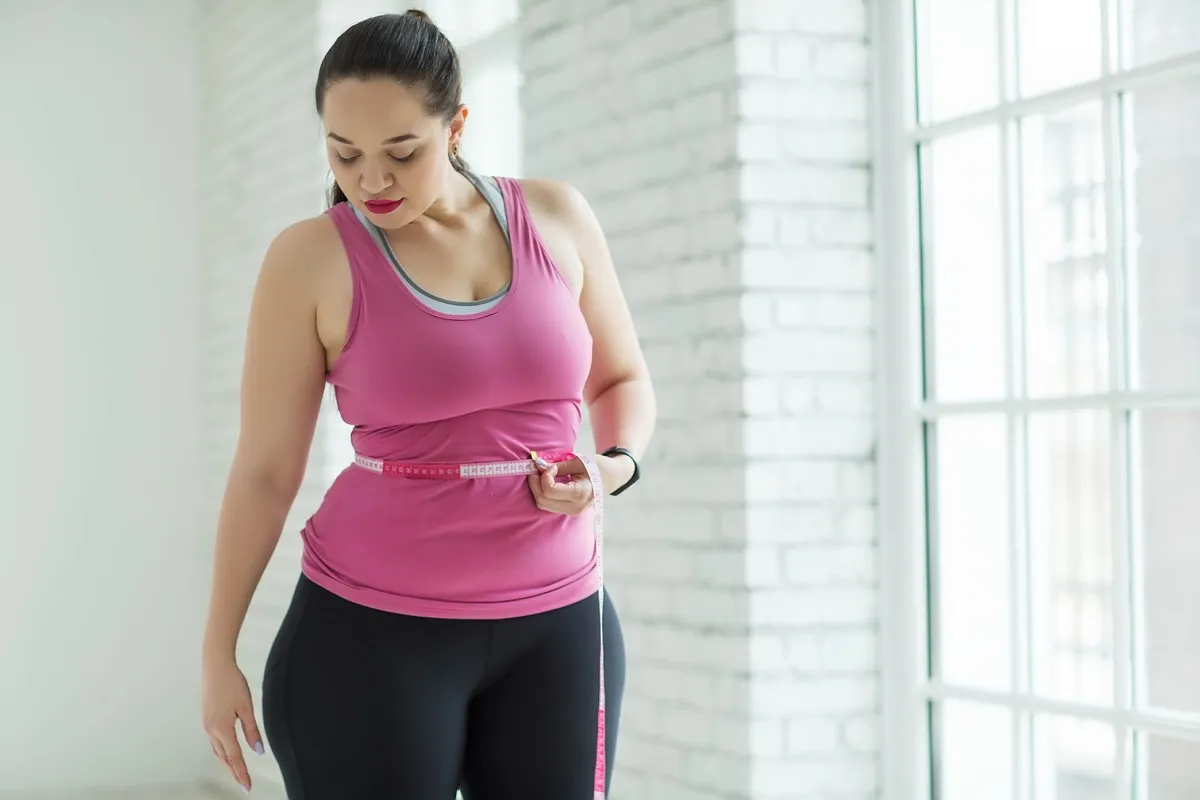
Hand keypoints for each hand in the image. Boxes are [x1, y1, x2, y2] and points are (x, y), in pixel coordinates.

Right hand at [202, 656, 263, 792]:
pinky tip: (226, 751)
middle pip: (223, 757)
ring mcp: (206, 724)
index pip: (234, 757)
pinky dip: (221, 750)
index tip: (247, 786)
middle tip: (243, 783)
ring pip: (217, 750)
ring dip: (226, 762)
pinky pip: (214, 741)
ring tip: (236, 771)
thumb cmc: (232, 683)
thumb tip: (258, 750)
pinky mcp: (206, 718)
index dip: (241, 772)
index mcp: (221, 728)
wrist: (216, 665)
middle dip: (234, 771)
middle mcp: (211, 729)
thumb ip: (252, 730)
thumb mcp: (246, 707)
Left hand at [527, 453, 633, 514]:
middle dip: (535, 483)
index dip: (544, 476)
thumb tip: (538, 465)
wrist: (611, 478)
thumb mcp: (578, 462)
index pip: (549, 490)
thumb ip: (557, 465)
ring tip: (541, 474)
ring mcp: (571, 512)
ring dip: (537, 488)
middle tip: (537, 469)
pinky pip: (547, 505)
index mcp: (580, 494)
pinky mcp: (568, 511)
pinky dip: (542, 493)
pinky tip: (546, 482)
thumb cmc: (597, 467)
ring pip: (542, 504)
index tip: (552, 466)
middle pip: (542, 499)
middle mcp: (575, 507)